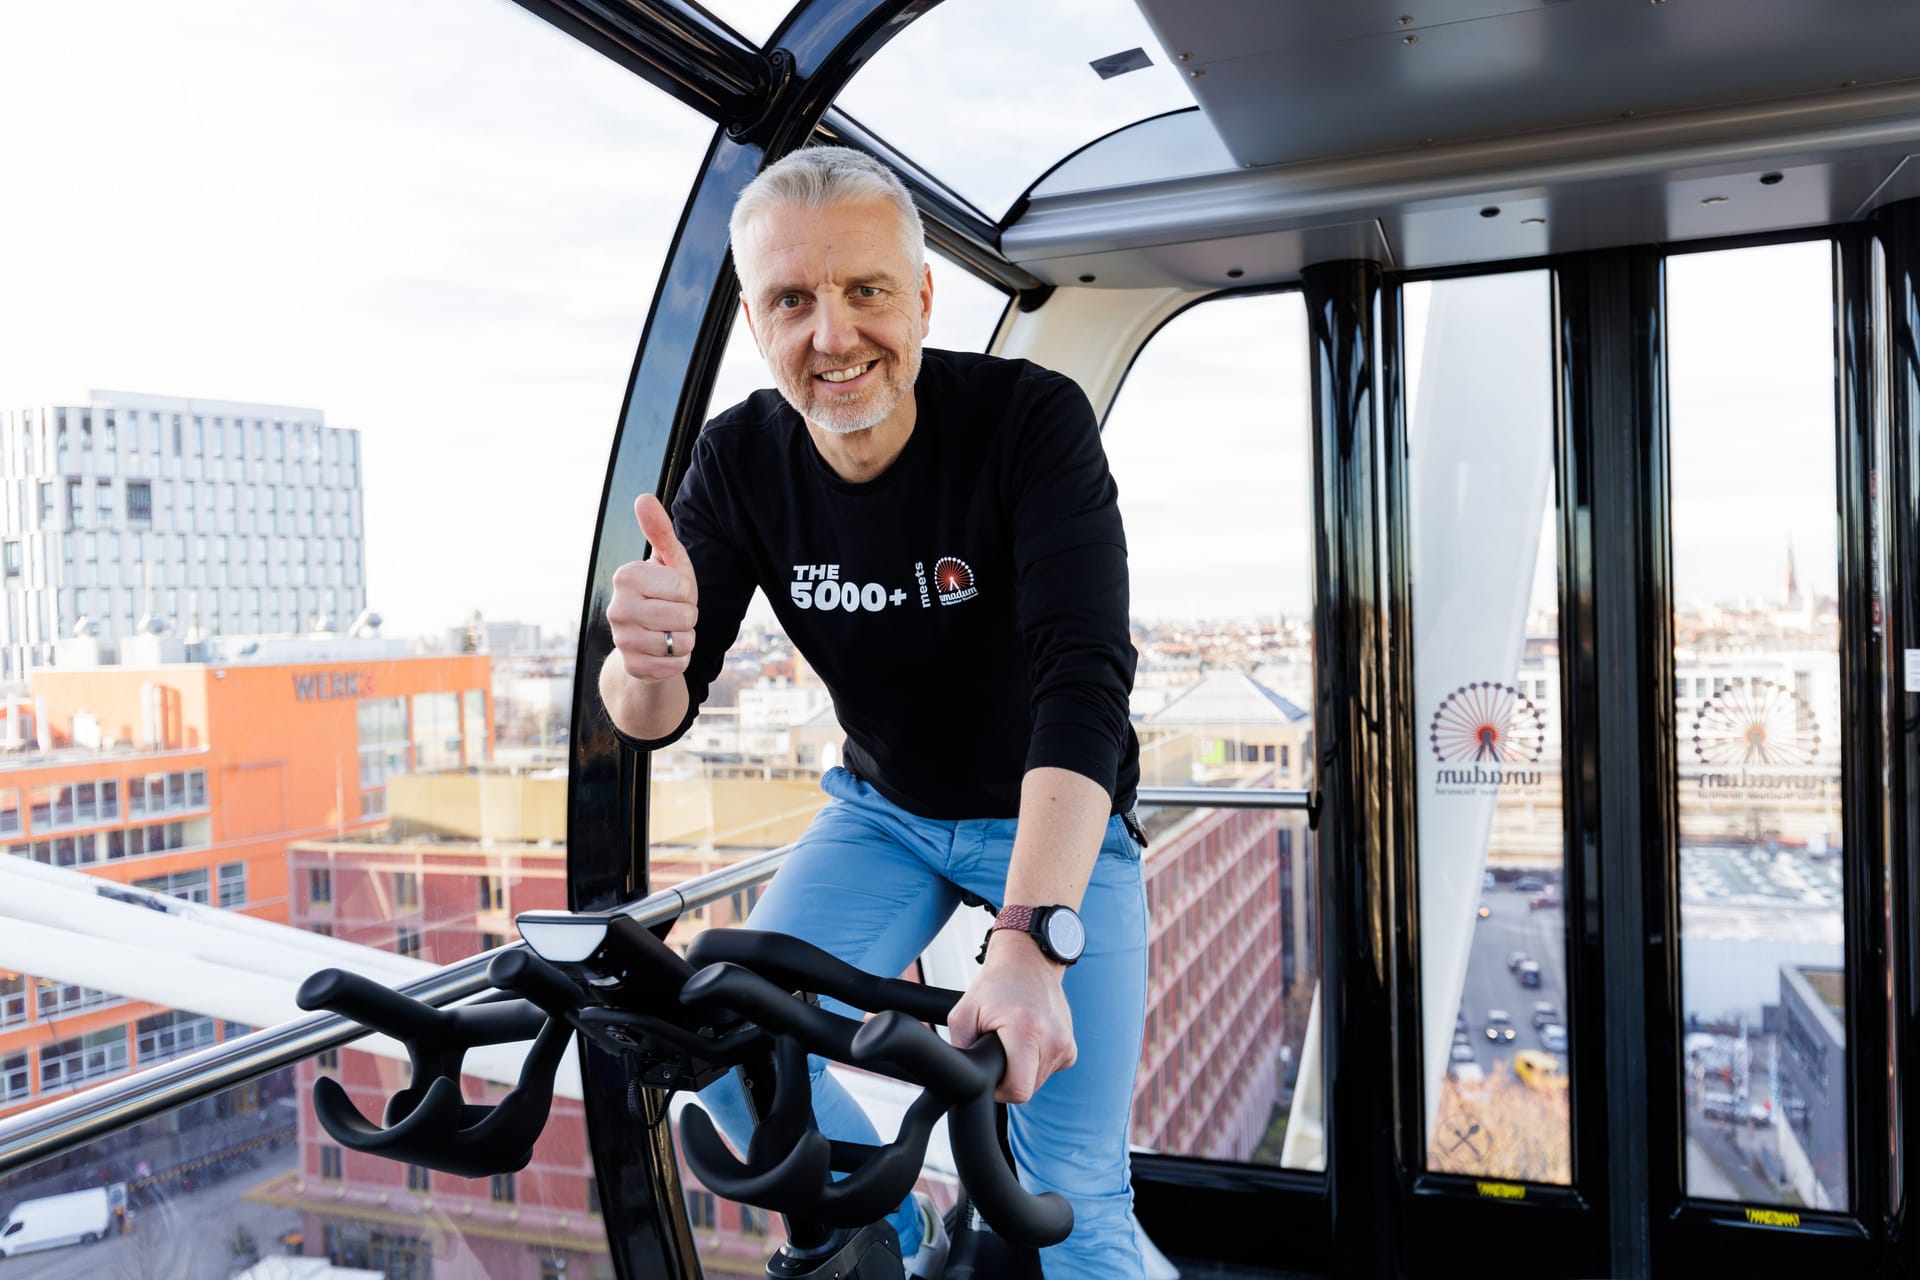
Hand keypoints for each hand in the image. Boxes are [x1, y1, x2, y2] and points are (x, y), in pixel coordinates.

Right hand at [607, 494, 698, 684]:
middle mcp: (617, 608)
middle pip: (685, 617)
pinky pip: (677, 665)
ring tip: (669, 631)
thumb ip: (659, 530)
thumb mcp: (668, 561)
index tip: (672, 592)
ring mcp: (621, 640)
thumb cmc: (664, 593)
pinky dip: (680, 660)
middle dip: (688, 617)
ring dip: (685, 639)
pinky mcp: (633, 666)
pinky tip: (665, 651)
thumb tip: (643, 497)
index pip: (683, 588)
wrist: (649, 639)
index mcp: (625, 576)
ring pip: (681, 643)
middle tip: (672, 613)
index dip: (687, 591)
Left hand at [948, 932, 1075, 1104]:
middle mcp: (1053, 1038)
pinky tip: (1028, 1041)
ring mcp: (1066, 1042)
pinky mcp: (1071, 1046)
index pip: (1018, 1090)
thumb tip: (963, 1077)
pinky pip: (1050, 1070)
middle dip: (1010, 1078)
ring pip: (1039, 1081)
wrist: (1028, 961)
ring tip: (1013, 1041)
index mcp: (1026, 1030)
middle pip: (1028, 1088)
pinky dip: (1037, 1062)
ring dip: (1023, 1070)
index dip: (1000, 1090)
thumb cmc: (994, 985)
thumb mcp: (963, 1013)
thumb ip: (961, 1048)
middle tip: (998, 1051)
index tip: (991, 1073)